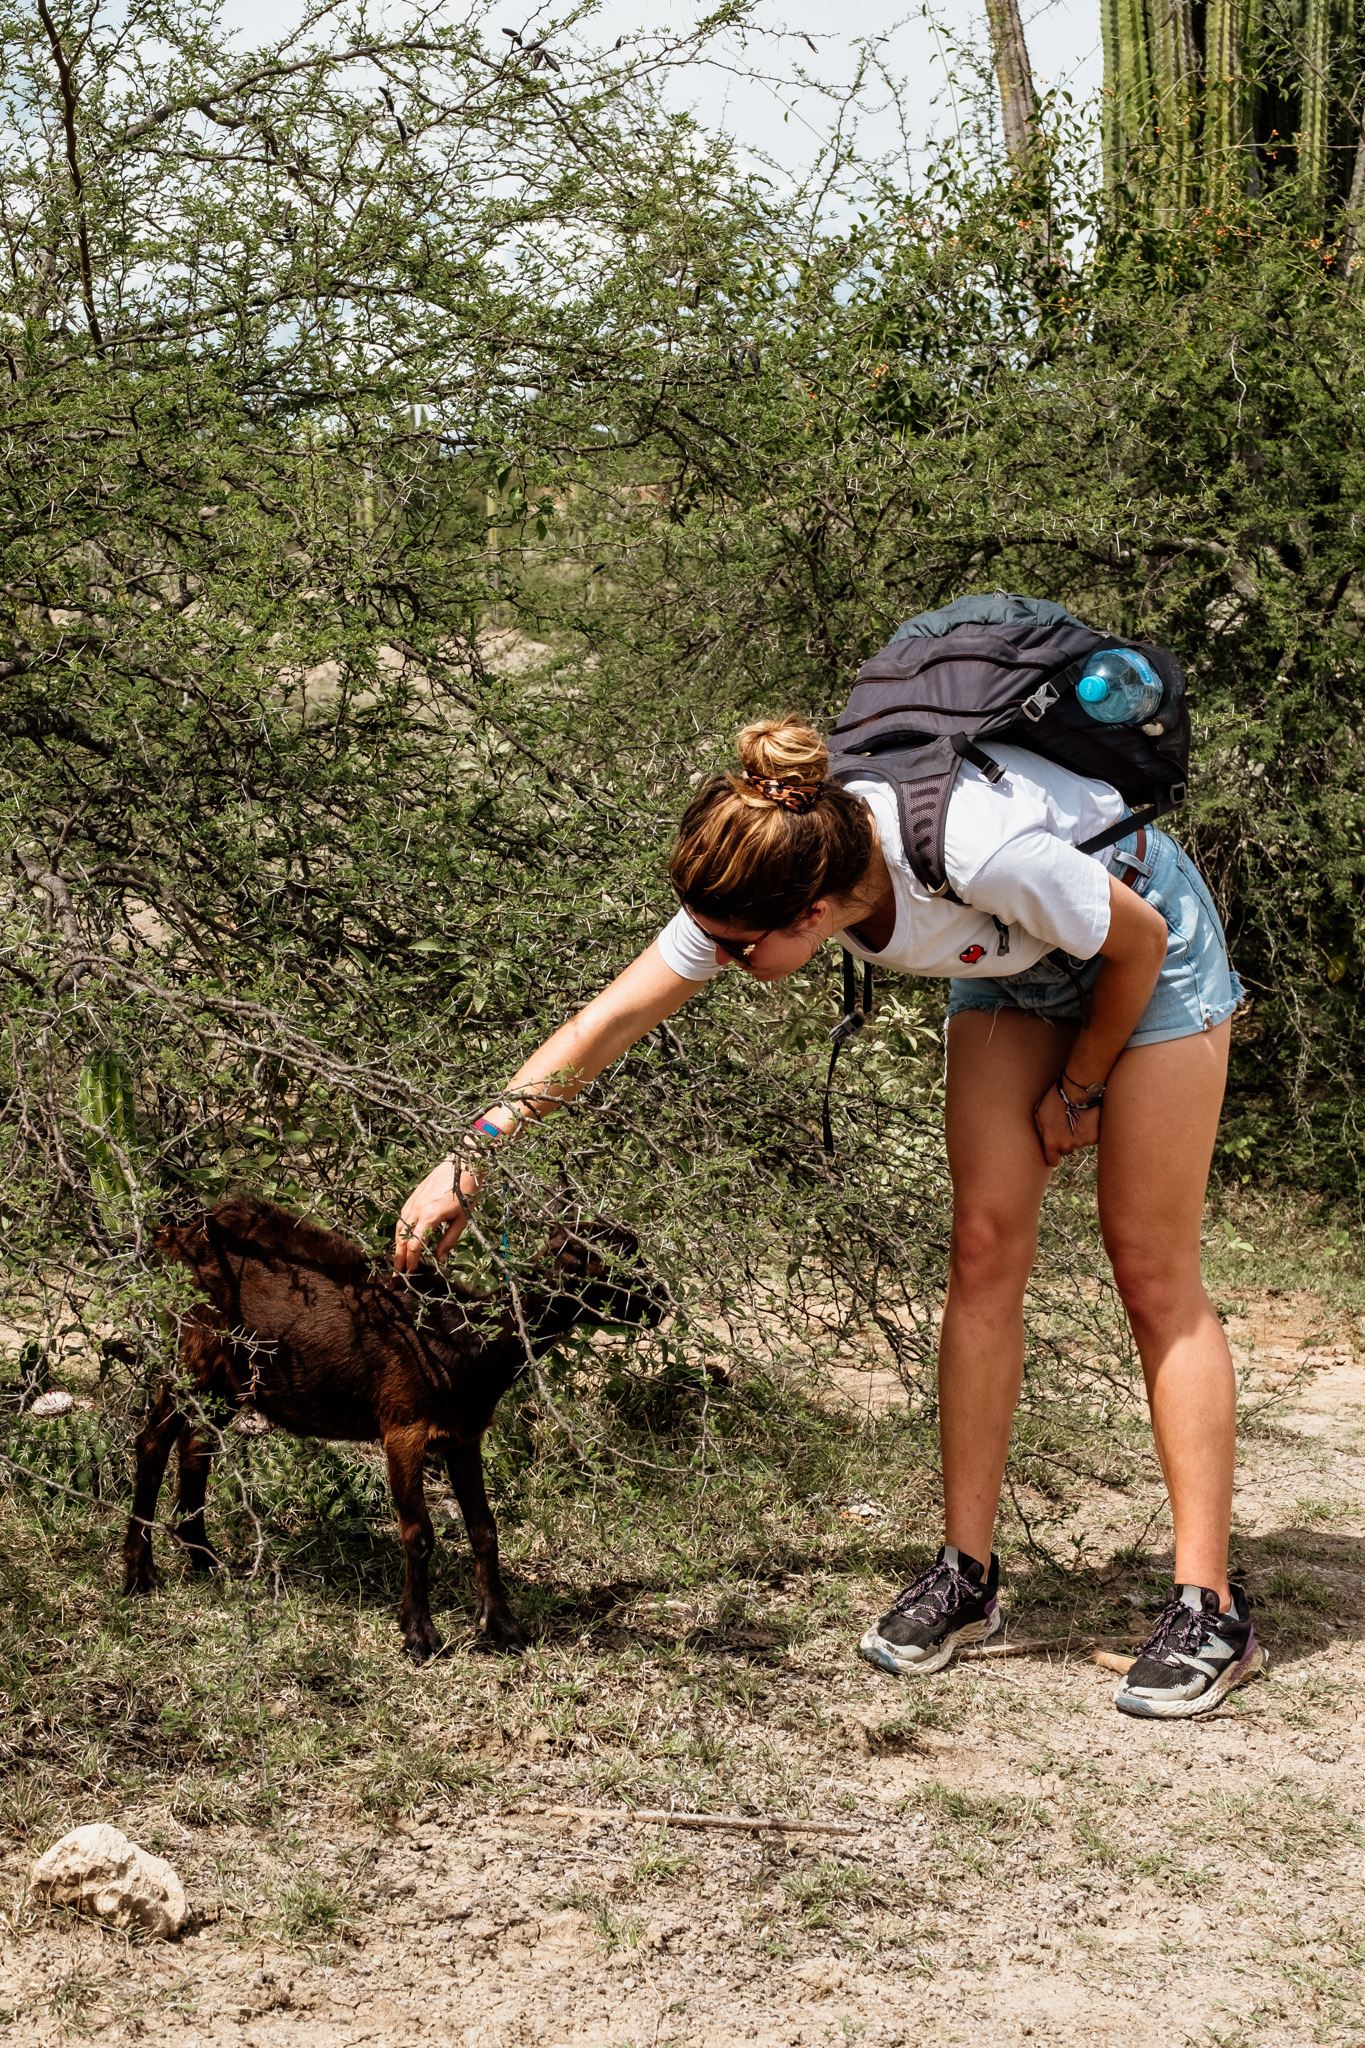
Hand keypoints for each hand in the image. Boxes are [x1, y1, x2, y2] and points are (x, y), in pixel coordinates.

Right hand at [394, 1157, 473, 1272]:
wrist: (463, 1164)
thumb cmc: (466, 1192)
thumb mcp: (462, 1219)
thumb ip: (449, 1240)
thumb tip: (439, 1259)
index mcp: (430, 1216)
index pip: (415, 1244)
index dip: (412, 1260)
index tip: (411, 1272)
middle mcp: (418, 1209)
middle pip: (403, 1237)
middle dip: (399, 1256)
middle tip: (398, 1272)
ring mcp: (414, 1201)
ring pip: (399, 1226)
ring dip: (397, 1244)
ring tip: (398, 1258)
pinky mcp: (414, 1195)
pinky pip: (402, 1216)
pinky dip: (400, 1230)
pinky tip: (402, 1237)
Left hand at [1032, 1080, 1100, 1167]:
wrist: (1078, 1089)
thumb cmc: (1055, 1097)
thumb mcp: (1039, 1113)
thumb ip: (1041, 1131)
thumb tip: (1042, 1141)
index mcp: (1051, 1142)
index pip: (1052, 1161)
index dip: (1054, 1155)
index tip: (1056, 1150)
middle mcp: (1067, 1145)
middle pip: (1067, 1149)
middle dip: (1067, 1140)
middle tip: (1068, 1123)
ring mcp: (1082, 1142)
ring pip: (1081, 1142)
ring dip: (1080, 1133)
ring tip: (1079, 1116)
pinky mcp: (1096, 1136)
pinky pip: (1093, 1137)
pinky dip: (1092, 1130)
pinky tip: (1089, 1117)